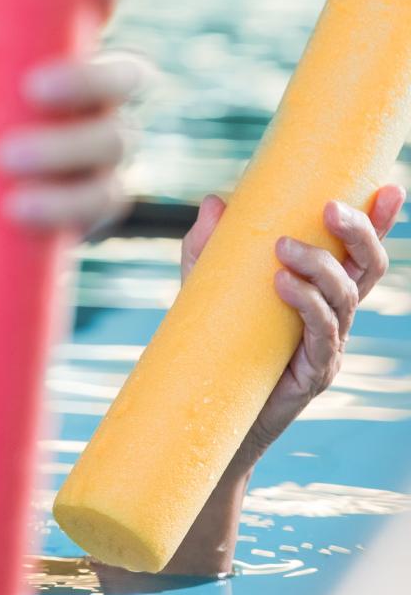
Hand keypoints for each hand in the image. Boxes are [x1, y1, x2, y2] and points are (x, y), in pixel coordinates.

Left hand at [0, 0, 144, 232]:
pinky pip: (97, 202)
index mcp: (68, 58)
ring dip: (62, 149)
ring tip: (2, 159)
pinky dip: (59, 204)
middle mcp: (102, 99)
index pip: (97, 14)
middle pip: (125, 76)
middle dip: (85, 78)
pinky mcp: (100, 202)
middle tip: (31, 90)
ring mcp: (108, 151)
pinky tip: (20, 209)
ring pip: (114, 141)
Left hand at [181, 186, 405, 460]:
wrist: (207, 406)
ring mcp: (329, 344)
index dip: (379, 222)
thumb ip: (210, 246)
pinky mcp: (314, 371)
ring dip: (321, 266)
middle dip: (359, 234)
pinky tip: (283, 284)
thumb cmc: (214, 339)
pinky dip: (308, 305)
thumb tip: (216, 202)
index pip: (357, 251)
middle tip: (329, 208)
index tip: (389, 188)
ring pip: (346, 298)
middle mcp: (335, 314)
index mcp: (321, 288)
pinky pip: (323, 334)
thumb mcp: (205, 285)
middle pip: (368, 269)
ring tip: (282, 247)